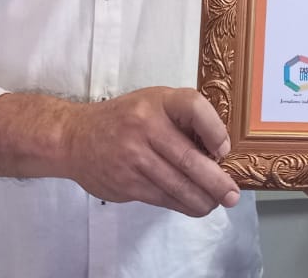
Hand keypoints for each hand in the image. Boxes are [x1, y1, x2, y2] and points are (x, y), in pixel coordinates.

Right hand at [61, 87, 240, 217]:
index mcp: (157, 101)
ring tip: (216, 204)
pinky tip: (193, 205)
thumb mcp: (153, 103)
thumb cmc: (126, 119)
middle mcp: (145, 126)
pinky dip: (182, 204)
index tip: (224, 150)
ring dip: (202, 199)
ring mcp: (134, 157)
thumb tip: (218, 151)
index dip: (215, 130)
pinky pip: (162, 198)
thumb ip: (181, 119)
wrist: (76, 138)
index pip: (193, 107)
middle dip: (216, 181)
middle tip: (232, 194)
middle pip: (189, 158)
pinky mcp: (126, 183)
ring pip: (177, 185)